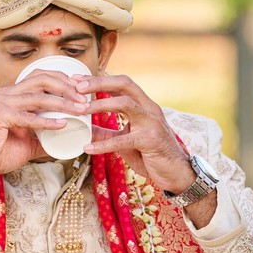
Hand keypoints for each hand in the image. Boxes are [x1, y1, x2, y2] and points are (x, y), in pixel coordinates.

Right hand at [0, 70, 90, 177]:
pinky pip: (27, 117)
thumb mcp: (30, 142)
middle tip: (85, 99)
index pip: (42, 76)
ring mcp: (2, 103)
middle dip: (67, 87)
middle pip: (43, 79)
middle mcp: (8, 93)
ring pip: (38, 96)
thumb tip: (69, 141)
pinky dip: (46, 121)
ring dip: (62, 102)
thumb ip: (46, 137)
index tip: (83, 89)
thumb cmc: (0, 151)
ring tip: (80, 110)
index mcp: (15, 94)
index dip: (64, 79)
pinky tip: (62, 124)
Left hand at [78, 72, 198, 194]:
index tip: (77, 81)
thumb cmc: (151, 155)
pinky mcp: (150, 140)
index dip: (99, 80)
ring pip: (125, 103)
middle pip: (124, 84)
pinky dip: (104, 145)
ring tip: (81, 110)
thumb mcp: (125, 140)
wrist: (175, 173)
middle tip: (77, 87)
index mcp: (144, 105)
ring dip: (101, 104)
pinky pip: (123, 139)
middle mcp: (149, 108)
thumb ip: (106, 133)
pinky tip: (88, 149)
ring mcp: (151, 123)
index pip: (121, 84)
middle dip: (99, 82)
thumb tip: (83, 128)